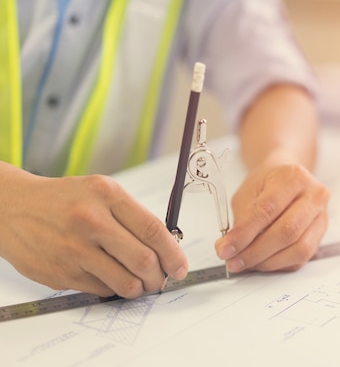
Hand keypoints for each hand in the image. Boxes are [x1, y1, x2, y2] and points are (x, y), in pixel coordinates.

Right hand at [0, 164, 187, 298]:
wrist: (13, 207)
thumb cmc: (64, 199)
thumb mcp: (101, 191)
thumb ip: (132, 216)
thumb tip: (166, 247)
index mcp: (107, 196)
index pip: (154, 230)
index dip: (174, 254)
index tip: (180, 266)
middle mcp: (91, 221)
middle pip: (144, 260)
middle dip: (159, 277)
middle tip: (161, 280)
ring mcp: (74, 250)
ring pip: (125, 282)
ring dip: (139, 289)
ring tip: (140, 284)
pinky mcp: (61, 273)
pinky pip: (101, 290)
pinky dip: (112, 288)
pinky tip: (110, 278)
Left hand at [215, 160, 328, 272]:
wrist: (288, 179)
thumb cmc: (267, 184)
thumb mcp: (248, 193)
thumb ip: (240, 220)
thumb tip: (228, 249)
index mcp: (294, 177)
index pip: (268, 210)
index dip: (245, 233)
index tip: (226, 249)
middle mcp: (314, 195)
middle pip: (287, 231)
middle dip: (256, 252)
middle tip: (234, 261)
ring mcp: (322, 216)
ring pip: (299, 248)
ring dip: (268, 262)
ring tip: (246, 263)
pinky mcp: (321, 235)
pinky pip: (302, 258)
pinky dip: (279, 264)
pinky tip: (262, 262)